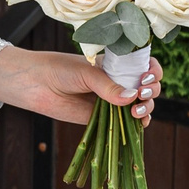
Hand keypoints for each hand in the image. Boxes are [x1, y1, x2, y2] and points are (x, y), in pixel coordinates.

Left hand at [0, 48, 160, 126]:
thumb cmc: (59, 70)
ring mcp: (113, 100)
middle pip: (148, 86)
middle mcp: (118, 81)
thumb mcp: (86, 73)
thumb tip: (131, 98)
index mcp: (116, 64)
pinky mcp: (106, 117)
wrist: (36, 85)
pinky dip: (139, 124)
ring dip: (147, 108)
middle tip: (140, 94)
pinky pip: (128, 122)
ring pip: (142, 104)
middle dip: (151, 91)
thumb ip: (107, 85)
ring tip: (136, 111)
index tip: (146, 78)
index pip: (145, 66)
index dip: (153, 72)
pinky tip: (139, 123)